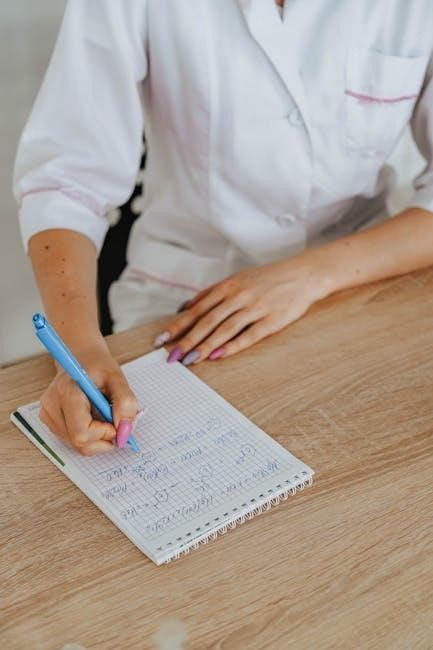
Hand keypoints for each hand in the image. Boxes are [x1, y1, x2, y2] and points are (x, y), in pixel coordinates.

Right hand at [39, 339, 138, 455]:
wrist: (81, 358)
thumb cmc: (98, 366)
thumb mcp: (118, 379)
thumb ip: (125, 403)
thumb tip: (125, 430)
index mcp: (67, 391)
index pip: (82, 432)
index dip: (105, 434)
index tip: (118, 423)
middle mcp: (52, 404)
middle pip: (79, 442)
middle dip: (103, 439)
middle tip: (115, 423)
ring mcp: (48, 414)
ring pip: (76, 444)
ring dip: (97, 438)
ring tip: (103, 416)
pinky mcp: (49, 420)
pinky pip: (72, 440)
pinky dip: (89, 436)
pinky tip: (93, 418)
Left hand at [154, 253, 329, 363]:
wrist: (303, 274)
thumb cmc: (267, 279)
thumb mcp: (236, 279)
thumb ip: (210, 294)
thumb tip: (184, 307)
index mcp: (228, 286)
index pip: (197, 309)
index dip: (178, 325)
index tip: (161, 339)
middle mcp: (239, 296)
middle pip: (208, 320)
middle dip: (187, 339)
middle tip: (172, 356)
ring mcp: (256, 307)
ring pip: (225, 328)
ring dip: (206, 345)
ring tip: (190, 360)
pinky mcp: (273, 320)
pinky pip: (250, 334)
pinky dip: (233, 345)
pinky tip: (219, 355)